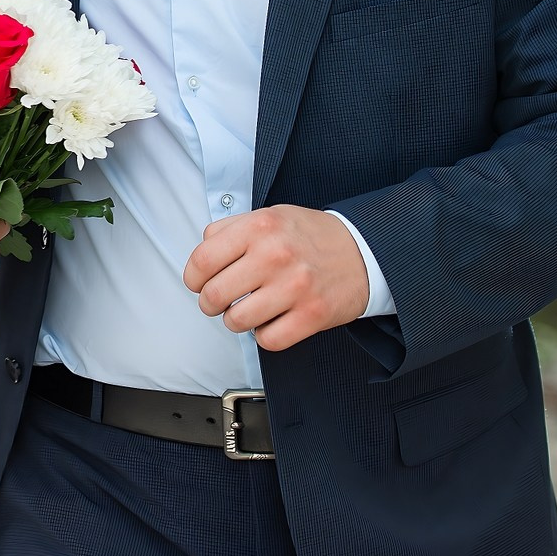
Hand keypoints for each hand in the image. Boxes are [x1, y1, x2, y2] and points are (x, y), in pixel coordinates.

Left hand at [182, 205, 368, 351]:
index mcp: (259, 227)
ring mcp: (295, 287)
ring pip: (237, 321)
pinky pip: (268, 340)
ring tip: (246, 310)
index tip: (197, 283)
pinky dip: (263, 335)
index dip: (192, 278)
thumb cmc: (310, 235)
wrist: (364, 250)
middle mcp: (275, 255)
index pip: (202, 261)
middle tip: (217, 301)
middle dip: (210, 303)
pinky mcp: (312, 315)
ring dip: (235, 320)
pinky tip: (270, 321)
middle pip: (215, 294)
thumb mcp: (269, 215)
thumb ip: (230, 229)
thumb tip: (202, 252)